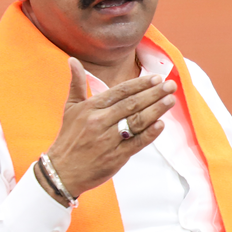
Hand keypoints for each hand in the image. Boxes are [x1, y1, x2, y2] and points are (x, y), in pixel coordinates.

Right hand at [36, 57, 176, 203]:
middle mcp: (100, 122)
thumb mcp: (70, 108)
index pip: (120, 91)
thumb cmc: (68, 138)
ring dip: (156, 110)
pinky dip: (149, 134)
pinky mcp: (115, 157)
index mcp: (91, 108)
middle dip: (154, 93)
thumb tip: (73, 60)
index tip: (156, 78)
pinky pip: (136, 143)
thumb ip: (77, 83)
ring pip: (137, 122)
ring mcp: (108, 140)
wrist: (62, 171)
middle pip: (132, 104)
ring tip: (170, 100)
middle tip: (170, 85)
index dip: (140, 84)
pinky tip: (161, 125)